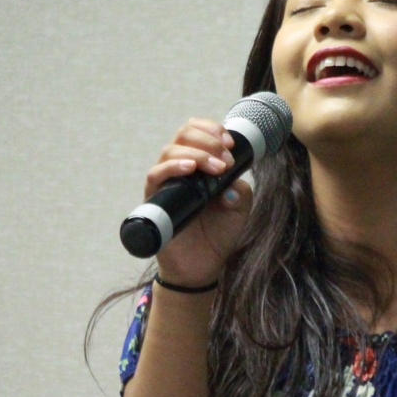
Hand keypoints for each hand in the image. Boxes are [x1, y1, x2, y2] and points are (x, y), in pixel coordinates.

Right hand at [143, 119, 251, 285]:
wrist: (203, 266)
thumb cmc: (219, 234)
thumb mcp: (240, 209)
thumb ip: (242, 192)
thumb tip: (229, 187)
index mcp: (200, 164)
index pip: (197, 131)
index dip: (212, 129)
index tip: (230, 144)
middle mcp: (180, 169)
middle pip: (183, 135)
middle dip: (208, 140)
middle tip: (225, 159)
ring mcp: (166, 183)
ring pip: (170, 151)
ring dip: (196, 153)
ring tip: (216, 168)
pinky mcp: (155, 200)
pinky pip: (155, 176)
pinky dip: (172, 167)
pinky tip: (189, 169)